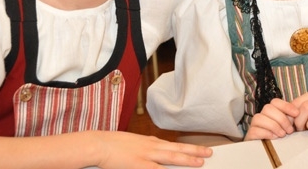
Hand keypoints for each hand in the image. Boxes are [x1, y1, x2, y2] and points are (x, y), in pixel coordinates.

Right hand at [95, 131, 211, 168]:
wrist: (99, 144)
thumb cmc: (111, 144)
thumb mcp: (132, 142)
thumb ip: (144, 146)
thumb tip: (154, 147)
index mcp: (150, 142)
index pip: (173, 146)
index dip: (186, 149)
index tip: (197, 150)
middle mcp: (152, 147)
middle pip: (177, 149)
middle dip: (194, 151)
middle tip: (208, 152)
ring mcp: (147, 156)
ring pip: (172, 157)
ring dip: (188, 160)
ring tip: (200, 162)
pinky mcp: (140, 165)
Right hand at [244, 98, 298, 140]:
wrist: (268, 152)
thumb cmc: (280, 137)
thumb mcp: (287, 126)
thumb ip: (290, 119)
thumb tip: (298, 114)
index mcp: (271, 111)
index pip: (275, 102)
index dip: (286, 106)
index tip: (297, 114)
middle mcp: (261, 115)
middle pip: (268, 108)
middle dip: (281, 119)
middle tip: (290, 130)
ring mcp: (254, 124)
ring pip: (260, 118)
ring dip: (274, 126)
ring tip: (282, 135)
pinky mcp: (250, 134)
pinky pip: (255, 130)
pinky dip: (266, 133)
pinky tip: (274, 138)